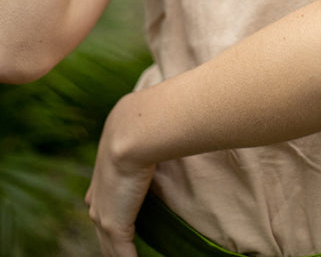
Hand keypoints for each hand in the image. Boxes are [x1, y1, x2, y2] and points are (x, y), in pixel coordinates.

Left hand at [85, 95, 156, 256]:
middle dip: (113, 245)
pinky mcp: (114, 226)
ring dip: (121, 256)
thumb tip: (174, 129)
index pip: (102, 206)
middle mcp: (97, 199)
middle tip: (125, 253)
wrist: (135, 129)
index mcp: (102, 178)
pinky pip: (121, 255)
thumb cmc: (146, 124)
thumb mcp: (144, 135)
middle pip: (102, 233)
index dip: (110, 218)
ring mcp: (103, 214)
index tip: (120, 223)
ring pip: (109, 247)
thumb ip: (153, 142)